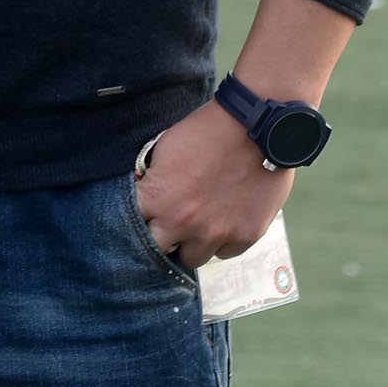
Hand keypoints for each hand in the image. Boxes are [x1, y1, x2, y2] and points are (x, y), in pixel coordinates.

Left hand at [134, 98, 293, 268]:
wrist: (254, 127)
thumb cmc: (205, 131)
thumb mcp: (164, 150)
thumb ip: (155, 180)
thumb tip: (149, 196)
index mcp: (158, 199)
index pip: (132, 225)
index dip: (138, 219)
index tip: (145, 214)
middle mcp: (184, 223)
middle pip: (160, 250)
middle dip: (161, 238)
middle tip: (168, 226)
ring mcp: (217, 234)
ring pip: (193, 259)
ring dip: (191, 244)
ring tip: (197, 225)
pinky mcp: (245, 236)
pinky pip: (225, 252)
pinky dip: (222, 241)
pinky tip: (223, 221)